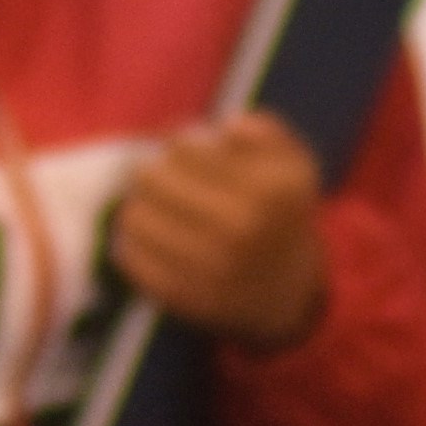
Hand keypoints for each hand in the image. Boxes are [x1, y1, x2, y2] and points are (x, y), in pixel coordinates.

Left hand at [113, 112, 325, 350]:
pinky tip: (147, 238)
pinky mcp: (185, 297)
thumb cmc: (281, 214)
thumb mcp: (293, 164)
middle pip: (150, 177)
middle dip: (150, 172)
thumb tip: (225, 128)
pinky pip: (132, 258)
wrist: (286, 292)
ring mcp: (210, 267)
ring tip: (151, 207)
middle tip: (158, 180)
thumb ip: (265, 131)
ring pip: (135, 217)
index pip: (181, 146)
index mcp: (266, 190)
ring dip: (138, 206)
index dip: (172, 142)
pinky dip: (132, 243)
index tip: (178, 152)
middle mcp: (239, 229)